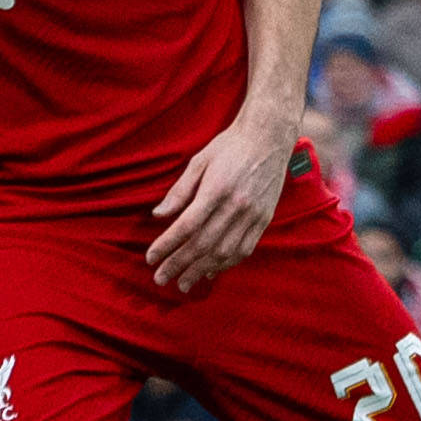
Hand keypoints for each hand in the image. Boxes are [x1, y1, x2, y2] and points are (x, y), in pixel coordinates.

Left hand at [143, 118, 295, 293]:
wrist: (270, 137)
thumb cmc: (229, 146)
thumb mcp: (199, 161)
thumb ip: (180, 191)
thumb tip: (158, 215)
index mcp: (217, 189)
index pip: (187, 226)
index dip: (166, 245)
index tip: (150, 258)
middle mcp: (236, 205)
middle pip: (203, 244)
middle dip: (179, 264)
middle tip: (161, 279)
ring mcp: (253, 214)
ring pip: (224, 251)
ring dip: (201, 270)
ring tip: (184, 283)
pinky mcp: (265, 218)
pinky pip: (245, 247)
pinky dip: (227, 264)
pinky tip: (212, 272)